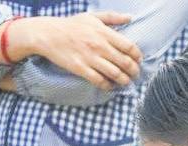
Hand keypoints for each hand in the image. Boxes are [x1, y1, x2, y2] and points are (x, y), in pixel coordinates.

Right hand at [0, 13, 142, 90]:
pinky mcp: (80, 69)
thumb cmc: (71, 25)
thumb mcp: (92, 16)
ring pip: (114, 74)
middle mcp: (100, 46)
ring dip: (124, 80)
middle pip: (125, 62)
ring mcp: (90, 58)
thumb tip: (130, 18)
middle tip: (135, 75)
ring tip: (126, 82)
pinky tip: (110, 86)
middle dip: (134, 71)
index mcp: (104, 33)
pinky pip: (99, 81)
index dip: (138, 56)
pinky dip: (107, 86)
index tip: (138, 60)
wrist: (49, 34)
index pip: (129, 47)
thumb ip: (112, 17)